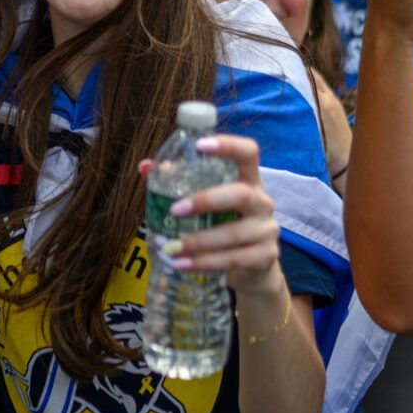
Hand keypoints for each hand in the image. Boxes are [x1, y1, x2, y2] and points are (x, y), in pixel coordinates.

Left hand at [162, 135, 285, 295]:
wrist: (252, 267)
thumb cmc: (225, 224)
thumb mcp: (209, 203)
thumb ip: (180, 182)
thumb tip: (146, 167)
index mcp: (249, 180)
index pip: (249, 152)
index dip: (228, 145)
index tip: (200, 145)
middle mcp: (262, 201)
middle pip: (241, 194)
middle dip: (206, 201)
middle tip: (175, 210)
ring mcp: (266, 229)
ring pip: (234, 233)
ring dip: (200, 241)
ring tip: (172, 248)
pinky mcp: (265, 256)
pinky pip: (234, 259)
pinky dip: (205, 263)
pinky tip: (183, 264)